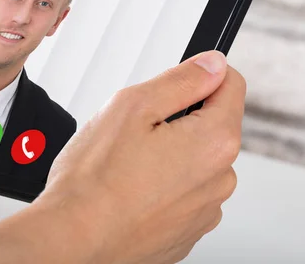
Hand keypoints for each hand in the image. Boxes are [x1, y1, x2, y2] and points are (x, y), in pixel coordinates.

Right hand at [40, 50, 242, 262]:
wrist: (73, 238)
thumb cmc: (94, 179)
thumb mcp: (133, 106)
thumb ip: (181, 80)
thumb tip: (212, 65)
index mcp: (214, 141)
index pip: (231, 84)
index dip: (201, 74)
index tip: (178, 81)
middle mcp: (220, 179)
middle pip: (210, 126)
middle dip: (178, 119)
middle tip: (135, 131)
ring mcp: (204, 211)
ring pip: (193, 162)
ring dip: (169, 155)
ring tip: (127, 166)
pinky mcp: (185, 231)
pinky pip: (181, 194)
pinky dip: (161, 187)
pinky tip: (130, 190)